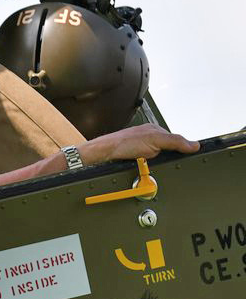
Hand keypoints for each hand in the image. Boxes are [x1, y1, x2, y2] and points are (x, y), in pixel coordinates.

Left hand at [80, 124, 199, 164]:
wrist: (104, 153)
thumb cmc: (123, 143)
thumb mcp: (155, 140)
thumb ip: (175, 141)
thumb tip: (194, 145)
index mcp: (156, 131)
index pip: (177, 141)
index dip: (181, 150)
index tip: (188, 158)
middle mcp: (150, 138)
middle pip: (168, 151)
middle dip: (167, 159)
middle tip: (160, 161)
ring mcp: (143, 147)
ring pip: (159, 159)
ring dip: (157, 164)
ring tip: (149, 164)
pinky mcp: (137, 156)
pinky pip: (149, 164)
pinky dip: (149, 167)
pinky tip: (144, 167)